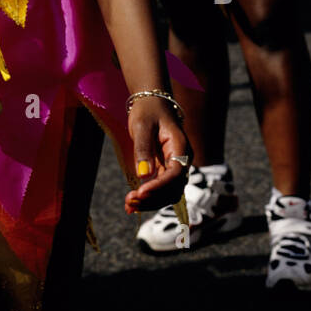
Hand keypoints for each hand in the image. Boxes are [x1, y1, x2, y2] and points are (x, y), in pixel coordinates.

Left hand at [124, 96, 191, 216]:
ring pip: (167, 193)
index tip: (141, 191)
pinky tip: (131, 206)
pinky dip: (147, 198)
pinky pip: (159, 189)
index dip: (159, 185)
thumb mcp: (142, 125)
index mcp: (181, 147)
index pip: (175, 173)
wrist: (151, 104)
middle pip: (173, 188)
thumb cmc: (147, 111)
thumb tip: (143, 175)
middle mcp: (181, 160)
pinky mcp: (164, 171)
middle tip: (130, 200)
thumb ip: (143, 148)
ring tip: (129, 205)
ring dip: (150, 202)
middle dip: (153, 198)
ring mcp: (174, 167)